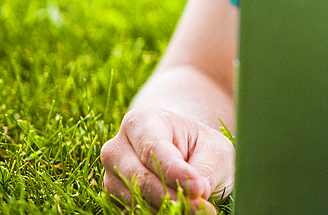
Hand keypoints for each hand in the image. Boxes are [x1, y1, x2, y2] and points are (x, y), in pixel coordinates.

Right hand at [101, 106, 233, 212]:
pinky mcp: (114, 197)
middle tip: (200, 205)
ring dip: (166, 207)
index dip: (175, 172)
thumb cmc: (201, 146)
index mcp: (142, 121)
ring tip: (195, 207)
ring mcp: (112, 174)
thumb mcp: (215, 150)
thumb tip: (197, 194)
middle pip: (138, 176)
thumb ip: (206, 169)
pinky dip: (157, 213)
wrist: (188, 155)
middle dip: (171, 194)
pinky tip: (179, 211)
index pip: (153, 149)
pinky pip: (132, 211)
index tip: (199, 189)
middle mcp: (118, 147)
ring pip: (134, 198)